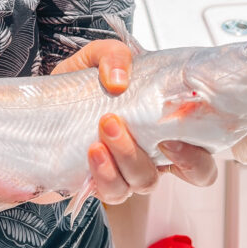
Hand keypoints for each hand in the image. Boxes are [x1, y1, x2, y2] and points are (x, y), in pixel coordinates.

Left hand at [51, 38, 216, 203]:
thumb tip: (119, 80)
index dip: (198, 155)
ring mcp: (129, 171)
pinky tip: (92, 151)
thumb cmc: (82, 82)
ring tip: (106, 126)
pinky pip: (112, 192)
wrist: (43, 105)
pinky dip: (104, 174)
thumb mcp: (98, 57)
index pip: (203, 154)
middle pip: (189, 174)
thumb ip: (114, 55)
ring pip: (144, 181)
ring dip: (127, 156)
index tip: (175, 134)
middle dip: (179, 158)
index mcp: (166, 126)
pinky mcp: (100, 183)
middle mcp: (154, 153)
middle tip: (148, 134)